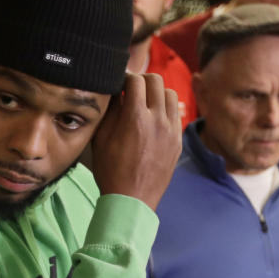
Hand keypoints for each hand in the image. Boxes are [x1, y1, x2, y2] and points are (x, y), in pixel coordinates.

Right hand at [92, 73, 181, 210]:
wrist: (132, 200)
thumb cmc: (111, 171)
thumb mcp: (101, 139)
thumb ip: (110, 110)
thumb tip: (116, 90)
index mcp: (136, 118)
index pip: (135, 80)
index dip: (125, 77)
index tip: (120, 82)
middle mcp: (158, 120)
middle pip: (156, 81)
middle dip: (142, 80)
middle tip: (132, 89)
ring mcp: (171, 131)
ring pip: (170, 94)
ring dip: (157, 93)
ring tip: (145, 102)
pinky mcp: (178, 141)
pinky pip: (175, 113)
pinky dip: (165, 109)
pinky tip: (154, 118)